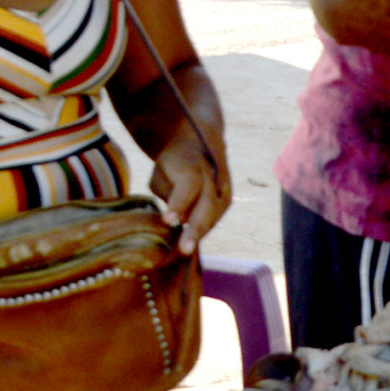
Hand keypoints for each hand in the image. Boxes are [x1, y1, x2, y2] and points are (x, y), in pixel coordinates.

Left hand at [150, 134, 230, 253]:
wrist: (197, 140)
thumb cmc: (171, 163)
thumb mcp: (161, 174)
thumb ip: (168, 194)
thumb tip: (177, 221)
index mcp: (192, 163)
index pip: (188, 185)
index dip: (179, 203)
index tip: (168, 220)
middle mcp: (212, 173)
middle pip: (207, 203)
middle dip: (196, 227)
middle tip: (184, 249)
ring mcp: (224, 183)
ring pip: (215, 212)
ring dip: (201, 231)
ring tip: (185, 248)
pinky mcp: (228, 195)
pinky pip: (217, 215)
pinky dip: (205, 227)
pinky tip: (193, 238)